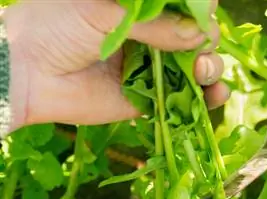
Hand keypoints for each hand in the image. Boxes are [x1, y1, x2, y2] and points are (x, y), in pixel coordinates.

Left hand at [2, 0, 228, 132]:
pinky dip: (208, 98)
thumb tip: (201, 35)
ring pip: (200, 66)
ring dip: (212, 68)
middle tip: (200, 49)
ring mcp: (154, 67)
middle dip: (208, 41)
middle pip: (199, 36)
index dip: (201, 9)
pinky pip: (187, 99)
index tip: (205, 11)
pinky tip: (214, 95)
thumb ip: (157, 26)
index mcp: (143, 8)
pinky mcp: (151, 98)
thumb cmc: (60, 27)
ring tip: (202, 72)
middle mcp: (154, 36)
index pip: (185, 6)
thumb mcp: (109, 13)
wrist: (29, 73)